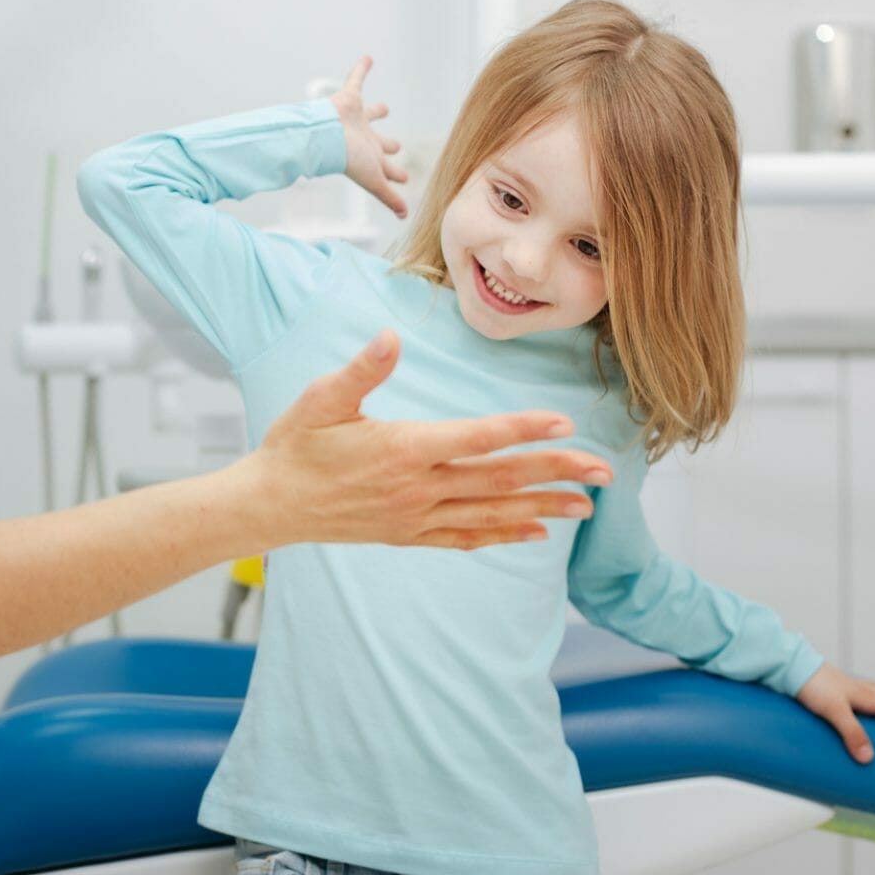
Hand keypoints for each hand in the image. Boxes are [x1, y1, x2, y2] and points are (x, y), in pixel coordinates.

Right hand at [239, 330, 613, 549]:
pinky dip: (504, 535)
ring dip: (542, 509)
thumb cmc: (295, 444)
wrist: (270, 504)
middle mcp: (416, 489)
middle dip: (555, 472)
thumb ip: (362, 369)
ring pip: (491, 514)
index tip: (565, 423)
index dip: (523, 430)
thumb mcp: (321, 398)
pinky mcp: (408, 535)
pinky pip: (465, 538)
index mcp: (401, 449)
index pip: (476, 438)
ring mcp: (415, 517)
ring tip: (586, 506)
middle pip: (499, 480)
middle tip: (604, 471)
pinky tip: (536, 533)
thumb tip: (392, 336)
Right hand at [331, 56, 408, 218]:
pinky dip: (361, 69)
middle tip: (397, 145)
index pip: (386, 169)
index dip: (396, 174)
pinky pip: (356, 80)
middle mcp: (363, 140)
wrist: (324, 137)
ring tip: (385, 107)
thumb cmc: (348, 159)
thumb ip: (388, 197)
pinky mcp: (347, 100)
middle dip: (388, 145)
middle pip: (379, 143)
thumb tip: (404, 217)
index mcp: (370, 158)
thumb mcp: (374, 180)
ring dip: (377, 111)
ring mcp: (355, 120)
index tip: (405, 178)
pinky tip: (368, 57)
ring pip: (369, 115)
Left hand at [795, 662, 874, 763]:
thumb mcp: (834, 712)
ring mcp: (847, 687)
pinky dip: (870, 701)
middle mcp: (860, 690)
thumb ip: (852, 734)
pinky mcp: (834, 688)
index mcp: (866, 696)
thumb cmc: (811, 684)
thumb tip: (869, 758)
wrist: (789, 665)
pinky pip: (860, 694)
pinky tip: (860, 707)